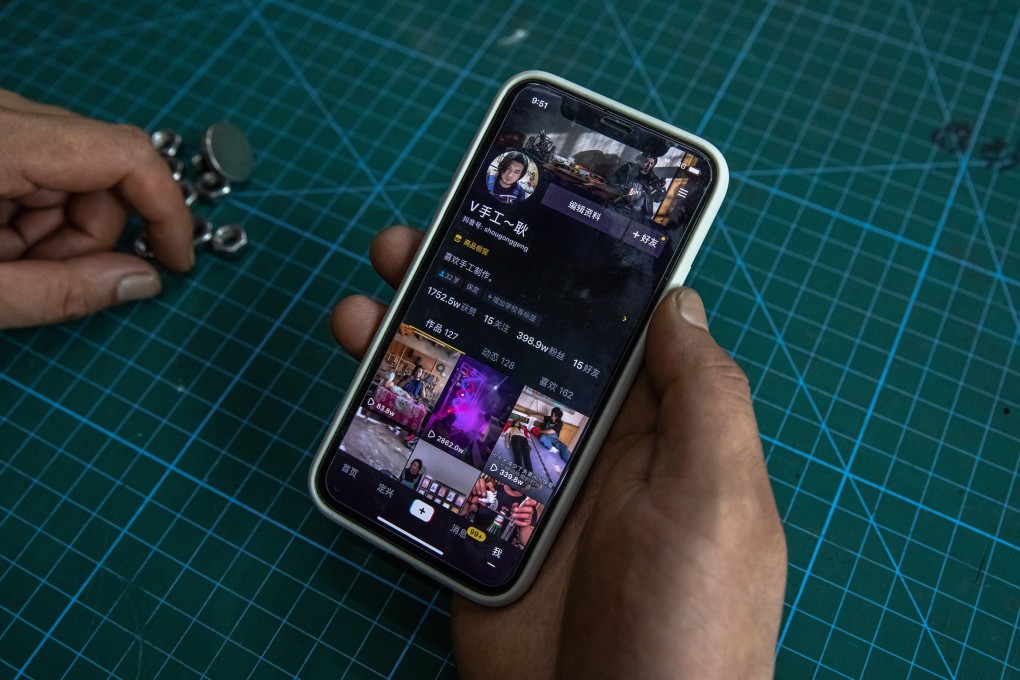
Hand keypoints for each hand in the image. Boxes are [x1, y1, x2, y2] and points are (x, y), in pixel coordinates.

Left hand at [0, 89, 192, 328]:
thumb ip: (59, 292)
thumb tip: (144, 281)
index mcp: (1, 141)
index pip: (124, 154)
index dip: (165, 211)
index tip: (176, 261)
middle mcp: (3, 114)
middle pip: (103, 171)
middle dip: (93, 236)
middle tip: (42, 279)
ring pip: (75, 174)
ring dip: (58, 231)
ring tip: (5, 264)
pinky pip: (41, 167)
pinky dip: (32, 214)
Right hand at [331, 226, 786, 679]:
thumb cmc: (686, 622)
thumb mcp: (718, 501)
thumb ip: (704, 398)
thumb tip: (680, 300)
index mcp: (654, 426)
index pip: (610, 322)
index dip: (571, 264)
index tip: (522, 205)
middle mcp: (585, 444)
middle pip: (522, 344)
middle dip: (471, 285)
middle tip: (415, 241)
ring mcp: (521, 487)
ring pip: (463, 391)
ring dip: (416, 339)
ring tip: (366, 300)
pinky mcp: (471, 529)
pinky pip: (424, 460)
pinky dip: (388, 419)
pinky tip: (359, 382)